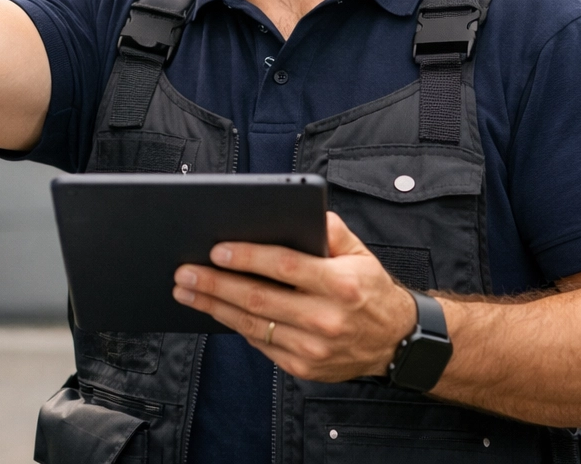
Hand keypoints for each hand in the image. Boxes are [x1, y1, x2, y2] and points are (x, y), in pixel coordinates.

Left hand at [172, 212, 418, 383]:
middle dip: (216, 284)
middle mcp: (328, 319)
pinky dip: (235, 325)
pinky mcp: (305, 368)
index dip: (249, 258)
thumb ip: (330, 230)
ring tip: (186, 291)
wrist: (395, 341)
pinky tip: (214, 309)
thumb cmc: (369, 288)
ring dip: (214, 307)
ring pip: (254, 326)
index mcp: (342, 285)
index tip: (216, 249)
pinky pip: (261, 344)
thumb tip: (296, 211)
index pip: (286, 267)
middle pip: (260, 299)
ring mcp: (315, 349)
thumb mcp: (360, 253)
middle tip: (184, 272)